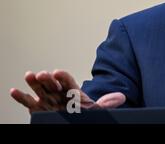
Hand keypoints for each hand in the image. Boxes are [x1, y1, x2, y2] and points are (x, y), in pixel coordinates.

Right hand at [10, 70, 125, 113]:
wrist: (76, 121)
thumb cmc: (84, 115)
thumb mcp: (96, 110)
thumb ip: (106, 103)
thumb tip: (121, 97)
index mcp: (73, 91)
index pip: (68, 81)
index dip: (62, 77)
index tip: (57, 73)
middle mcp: (59, 93)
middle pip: (52, 84)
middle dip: (47, 79)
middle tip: (43, 73)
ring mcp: (48, 100)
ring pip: (40, 90)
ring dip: (34, 83)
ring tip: (29, 75)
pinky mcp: (39, 109)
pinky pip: (28, 103)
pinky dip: (20, 97)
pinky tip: (14, 91)